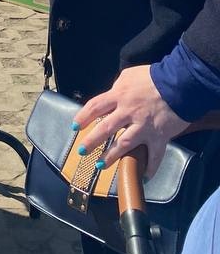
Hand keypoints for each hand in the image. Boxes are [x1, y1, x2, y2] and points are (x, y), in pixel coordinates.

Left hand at [73, 65, 188, 177]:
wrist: (179, 83)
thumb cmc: (152, 77)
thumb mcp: (129, 75)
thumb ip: (118, 87)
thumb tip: (111, 94)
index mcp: (119, 95)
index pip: (95, 107)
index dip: (83, 117)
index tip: (75, 126)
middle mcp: (128, 112)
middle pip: (105, 128)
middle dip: (91, 141)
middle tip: (81, 151)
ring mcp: (144, 127)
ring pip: (123, 145)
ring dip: (111, 157)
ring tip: (100, 166)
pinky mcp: (159, 137)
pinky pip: (154, 156)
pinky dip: (150, 168)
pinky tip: (143, 177)